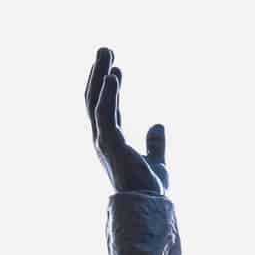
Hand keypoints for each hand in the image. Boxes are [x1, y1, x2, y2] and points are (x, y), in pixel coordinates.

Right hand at [85, 47, 168, 194]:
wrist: (149, 205)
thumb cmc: (149, 188)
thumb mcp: (156, 159)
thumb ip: (155, 143)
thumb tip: (159, 124)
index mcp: (111, 141)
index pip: (106, 108)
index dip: (109, 87)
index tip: (116, 67)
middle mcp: (102, 138)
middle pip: (95, 98)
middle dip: (98, 72)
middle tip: (105, 49)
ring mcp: (102, 140)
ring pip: (96, 100)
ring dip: (100, 74)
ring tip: (106, 52)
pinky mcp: (109, 142)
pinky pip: (104, 111)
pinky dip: (107, 92)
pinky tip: (113, 75)